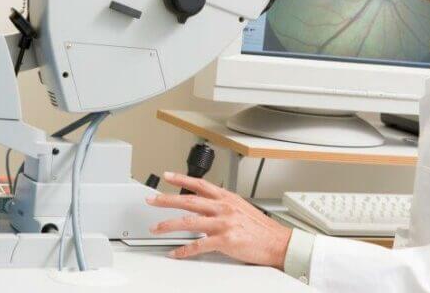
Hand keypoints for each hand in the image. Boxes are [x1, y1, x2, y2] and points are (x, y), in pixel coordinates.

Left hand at [146, 171, 291, 268]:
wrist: (279, 242)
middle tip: (151, 200)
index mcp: (227, 198)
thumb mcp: (241, 207)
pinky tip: (175, 253)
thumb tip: (206, 204)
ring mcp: (223, 223)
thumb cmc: (261, 227)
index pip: (199, 184)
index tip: (167, 176)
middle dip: (166, 199)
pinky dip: (184, 250)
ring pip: (189, 222)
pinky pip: (199, 245)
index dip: (181, 179)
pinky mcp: (225, 240)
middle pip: (189, 201)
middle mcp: (223, 207)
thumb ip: (222, 204)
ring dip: (169, 225)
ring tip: (155, 228)